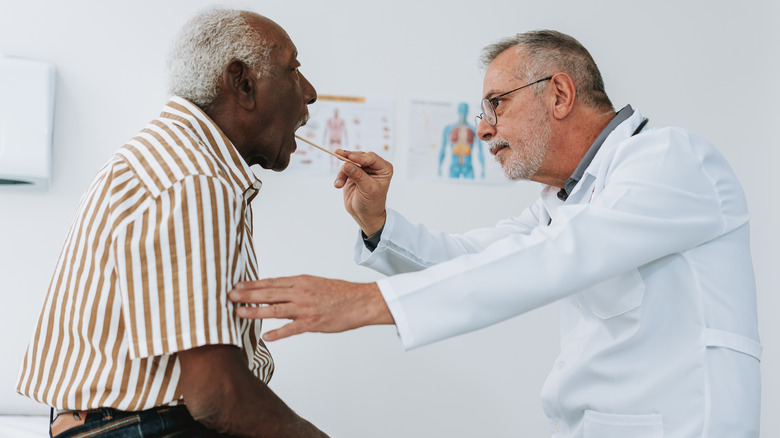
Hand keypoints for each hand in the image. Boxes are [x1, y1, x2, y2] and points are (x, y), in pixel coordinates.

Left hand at [228, 275, 393, 340]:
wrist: (361, 301)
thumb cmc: (339, 293)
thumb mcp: (315, 284)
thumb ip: (296, 289)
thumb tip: (277, 294)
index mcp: (301, 281)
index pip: (271, 282)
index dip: (252, 284)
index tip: (237, 286)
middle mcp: (301, 292)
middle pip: (269, 293)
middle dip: (247, 295)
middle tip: (230, 295)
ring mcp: (306, 308)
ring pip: (275, 309)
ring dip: (256, 311)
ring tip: (239, 313)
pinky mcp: (313, 322)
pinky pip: (292, 329)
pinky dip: (278, 333)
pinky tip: (266, 337)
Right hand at [333, 150, 392, 235]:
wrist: (365, 215)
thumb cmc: (372, 203)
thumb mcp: (367, 189)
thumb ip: (358, 176)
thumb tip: (347, 164)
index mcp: (383, 168)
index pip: (371, 158)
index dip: (360, 157)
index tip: (350, 158)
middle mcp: (373, 166)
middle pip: (359, 156)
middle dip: (348, 158)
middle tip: (338, 155)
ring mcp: (362, 169)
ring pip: (349, 162)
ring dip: (343, 171)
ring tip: (339, 183)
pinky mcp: (352, 174)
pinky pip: (344, 169)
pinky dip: (340, 176)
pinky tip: (338, 185)